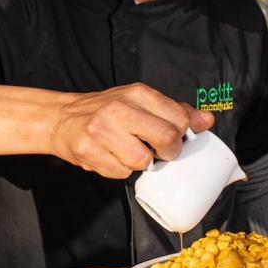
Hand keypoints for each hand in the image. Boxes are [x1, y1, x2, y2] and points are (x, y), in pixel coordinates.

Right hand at [49, 83, 213, 178]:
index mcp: (138, 93)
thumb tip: (206, 121)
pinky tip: (111, 157)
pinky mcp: (89, 152)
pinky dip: (120, 170)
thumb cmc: (107, 111)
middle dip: (168, 152)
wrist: (62, 119)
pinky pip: (121, 173)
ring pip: (143, 161)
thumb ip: (175, 110)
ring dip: (139, 162)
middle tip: (157, 151)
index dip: (182, 134)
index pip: (180, 118)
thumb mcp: (141, 102)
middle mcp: (119, 108)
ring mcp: (102, 131)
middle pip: (167, 139)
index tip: (173, 137)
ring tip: (128, 151)